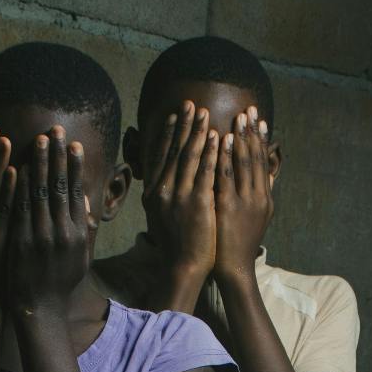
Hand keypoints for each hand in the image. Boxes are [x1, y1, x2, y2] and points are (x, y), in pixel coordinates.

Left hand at [5, 128, 93, 316]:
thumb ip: (84, 228)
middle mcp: (63, 233)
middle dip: (57, 156)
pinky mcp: (22, 242)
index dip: (75, 166)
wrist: (40, 307)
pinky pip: (21, 208)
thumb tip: (88, 202)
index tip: (73, 144)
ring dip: (39, 164)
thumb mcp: (80, 256)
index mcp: (79, 234)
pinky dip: (20, 187)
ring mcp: (42, 237)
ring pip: (41, 193)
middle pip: (61, 186)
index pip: (78, 192)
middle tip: (54, 131)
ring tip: (38, 140)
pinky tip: (19, 167)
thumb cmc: (60, 280)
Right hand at [142, 102, 218, 285]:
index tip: (174, 116)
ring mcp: (179, 196)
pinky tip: (218, 137)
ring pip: (189, 157)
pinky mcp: (197, 203)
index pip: (160, 157)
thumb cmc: (176, 247)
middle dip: (183, 126)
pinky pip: (206, 172)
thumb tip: (164, 183)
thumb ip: (163, 197)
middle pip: (174, 151)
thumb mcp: (161, 218)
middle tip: (190, 104)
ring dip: (198, 132)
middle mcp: (163, 191)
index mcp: (153, 194)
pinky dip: (212, 152)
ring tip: (205, 112)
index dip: (168, 134)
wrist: (182, 267)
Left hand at [213, 111, 273, 283]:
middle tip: (249, 109)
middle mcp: (258, 197)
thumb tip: (269, 174)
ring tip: (237, 117)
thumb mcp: (257, 217)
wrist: (233, 268)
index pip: (263, 162)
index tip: (259, 119)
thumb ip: (262, 193)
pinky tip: (221, 139)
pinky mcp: (228, 206)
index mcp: (265, 198)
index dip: (261, 139)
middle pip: (256, 158)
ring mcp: (244, 201)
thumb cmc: (240, 243)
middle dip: (252, 132)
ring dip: (240, 138)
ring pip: (243, 163)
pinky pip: (225, 175)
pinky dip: (224, 155)